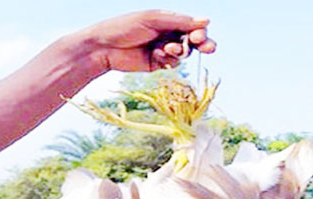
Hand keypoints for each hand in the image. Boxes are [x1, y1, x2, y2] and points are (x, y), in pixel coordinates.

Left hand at [76, 10, 215, 72]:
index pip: (192, 25)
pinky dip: (168, 59)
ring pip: (183, 53)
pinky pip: (171, 63)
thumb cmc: (124, 27)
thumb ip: (179, 21)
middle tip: (209, 48)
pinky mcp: (156, 64)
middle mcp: (167, 34)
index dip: (200, 31)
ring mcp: (162, 50)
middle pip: (193, 40)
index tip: (200, 36)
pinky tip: (157, 55)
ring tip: (168, 48)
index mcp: (168, 20)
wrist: (103, 48)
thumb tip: (206, 21)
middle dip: (201, 44)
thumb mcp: (153, 20)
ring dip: (180, 50)